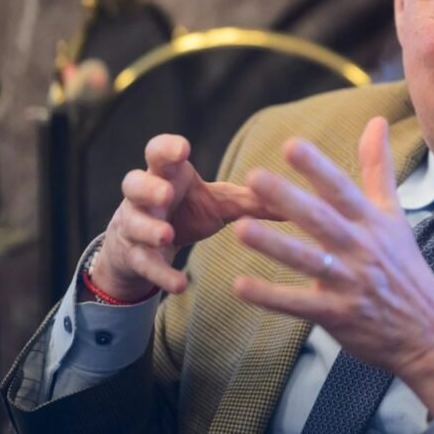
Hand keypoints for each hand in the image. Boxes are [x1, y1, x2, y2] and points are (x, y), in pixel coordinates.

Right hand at [92, 134, 266, 300]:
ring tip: (166, 235)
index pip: (157, 152)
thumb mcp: (220, 203)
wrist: (149, 245)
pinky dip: (161, 274)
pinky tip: (180, 285)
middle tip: (167, 193)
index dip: (166, 148)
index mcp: (167, 174)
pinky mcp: (136, 257)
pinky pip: (144, 264)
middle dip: (149, 187)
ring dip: (148, 228)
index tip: (183, 150)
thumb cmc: (188, 211)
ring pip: (132, 223)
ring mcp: (136, 226)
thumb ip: (254, 199)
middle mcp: (145, 196)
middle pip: (134, 182)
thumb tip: (300, 200)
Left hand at [232, 117, 433, 415]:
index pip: (342, 189)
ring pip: (307, 261)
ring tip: (241, 229)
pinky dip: (270, 297)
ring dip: (274, 245)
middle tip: (255, 178)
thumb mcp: (395, 215)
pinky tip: (240, 285)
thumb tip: (376, 121)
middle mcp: (361, 249)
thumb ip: (378, 168)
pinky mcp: (338, 315)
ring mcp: (349, 283)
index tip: (292, 146)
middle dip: (288, 199)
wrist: (428, 331)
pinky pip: (299, 304)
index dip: (318, 168)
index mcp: (372, 222)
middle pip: (321, 220)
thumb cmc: (405, 268)